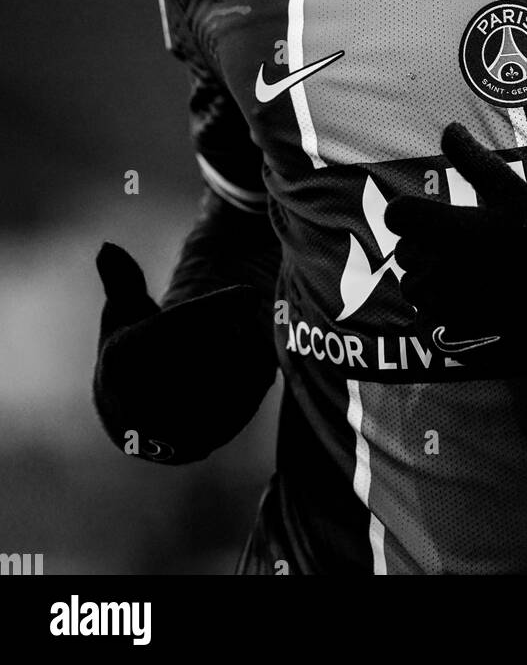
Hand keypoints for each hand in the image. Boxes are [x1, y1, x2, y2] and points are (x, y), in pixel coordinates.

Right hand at [93, 242, 275, 463]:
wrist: (130, 415)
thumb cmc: (131, 349)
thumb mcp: (122, 313)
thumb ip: (121, 280)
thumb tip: (107, 247)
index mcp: (123, 360)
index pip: (180, 327)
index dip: (217, 309)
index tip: (250, 293)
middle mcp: (144, 401)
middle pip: (213, 353)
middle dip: (236, 327)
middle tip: (245, 310)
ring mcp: (175, 426)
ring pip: (235, 379)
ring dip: (250, 349)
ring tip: (244, 332)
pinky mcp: (205, 442)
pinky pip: (247, 401)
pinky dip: (256, 373)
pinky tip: (250, 358)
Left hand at [384, 123, 526, 372]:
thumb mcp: (515, 193)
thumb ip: (475, 161)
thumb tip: (450, 128)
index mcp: (450, 232)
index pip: (398, 215)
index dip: (409, 211)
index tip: (429, 213)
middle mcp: (440, 272)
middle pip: (406, 252)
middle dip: (424, 245)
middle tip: (461, 244)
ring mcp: (445, 310)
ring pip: (415, 289)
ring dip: (430, 278)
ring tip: (468, 273)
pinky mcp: (455, 340)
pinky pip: (426, 323)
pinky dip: (438, 312)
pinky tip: (470, 302)